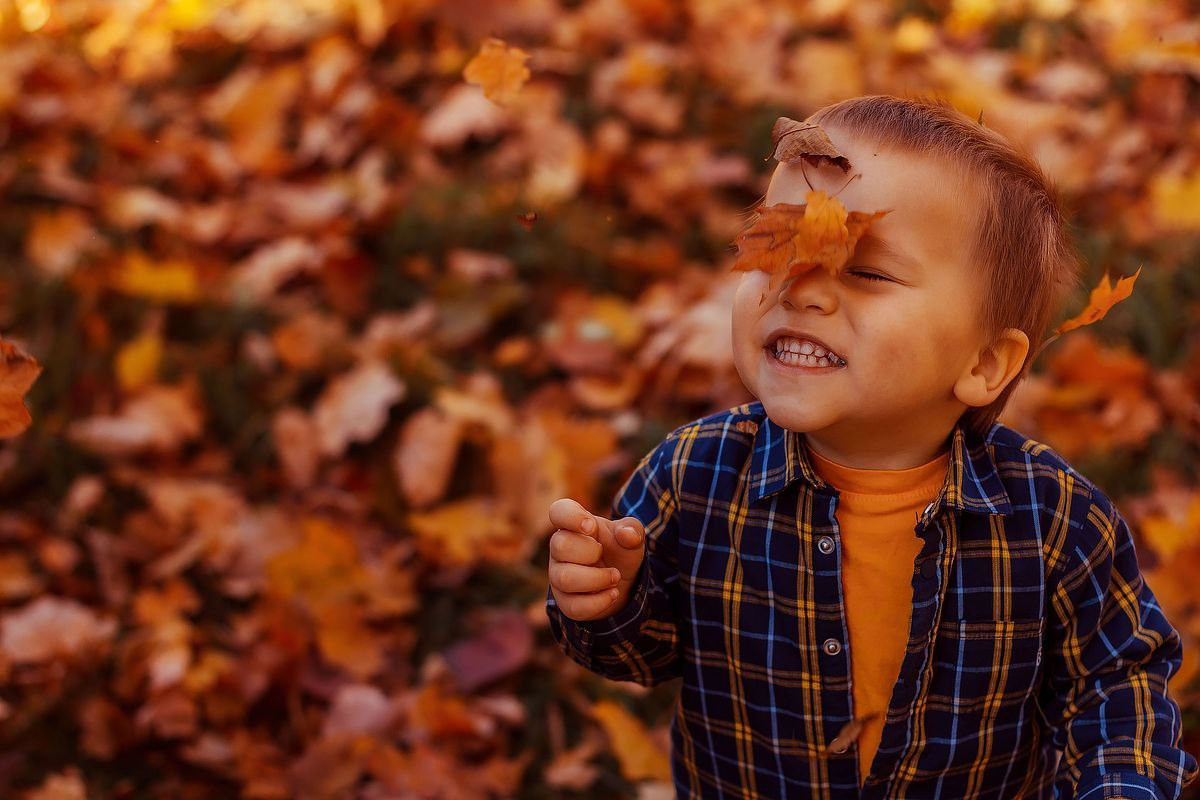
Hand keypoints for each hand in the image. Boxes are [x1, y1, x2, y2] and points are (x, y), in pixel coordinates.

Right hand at [547, 497, 645, 621]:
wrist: (623, 582)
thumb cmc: (620, 551)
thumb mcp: (631, 537)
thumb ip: (632, 530)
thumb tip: (627, 535)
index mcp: (573, 525)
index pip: (558, 511)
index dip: (570, 517)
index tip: (591, 527)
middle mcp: (559, 548)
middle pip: (559, 545)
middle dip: (589, 552)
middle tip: (604, 554)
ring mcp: (558, 575)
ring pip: (564, 578)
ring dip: (596, 579)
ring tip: (615, 577)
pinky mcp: (565, 601)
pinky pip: (573, 606)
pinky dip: (598, 602)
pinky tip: (613, 594)